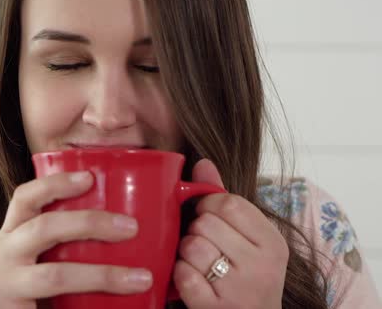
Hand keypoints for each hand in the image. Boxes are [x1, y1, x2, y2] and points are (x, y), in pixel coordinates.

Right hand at [0, 171, 152, 308]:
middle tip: (130, 227)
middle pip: (43, 228)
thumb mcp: (32, 267)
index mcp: (10, 238)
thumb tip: (118, 236)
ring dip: (102, 275)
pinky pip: (55, 305)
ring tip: (140, 278)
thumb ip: (61, 252)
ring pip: (56, 274)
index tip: (90, 177)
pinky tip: (119, 305)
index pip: (25, 199)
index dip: (56, 184)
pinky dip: (90, 302)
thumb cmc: (22, 299)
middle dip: (90, 223)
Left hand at [173, 159, 287, 308]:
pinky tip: (192, 280)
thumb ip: (226, 200)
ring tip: (198, 263)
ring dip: (186, 254)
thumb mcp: (248, 240)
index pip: (229, 202)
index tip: (207, 215)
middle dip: (196, 231)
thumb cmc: (246, 277)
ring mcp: (240, 290)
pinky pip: (183, 276)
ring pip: (192, 247)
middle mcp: (262, 266)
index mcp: (273, 243)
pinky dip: (181, 275)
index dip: (208, 204)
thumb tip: (203, 162)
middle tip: (205, 245)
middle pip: (206, 223)